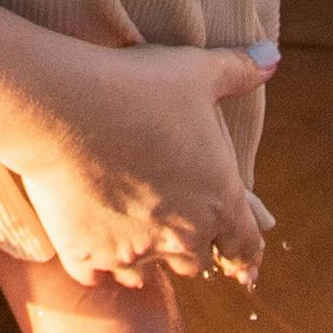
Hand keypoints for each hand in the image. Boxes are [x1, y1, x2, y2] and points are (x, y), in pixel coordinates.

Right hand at [9, 43, 270, 294]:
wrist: (60, 107)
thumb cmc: (135, 86)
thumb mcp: (196, 70)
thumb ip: (238, 70)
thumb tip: (273, 56)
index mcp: (218, 199)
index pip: (246, 246)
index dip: (248, 256)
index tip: (246, 272)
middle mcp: (181, 237)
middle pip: (195, 262)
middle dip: (189, 248)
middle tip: (176, 232)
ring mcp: (132, 252)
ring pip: (147, 274)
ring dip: (145, 259)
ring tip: (135, 238)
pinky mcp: (87, 256)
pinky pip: (99, 275)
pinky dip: (99, 263)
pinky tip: (92, 244)